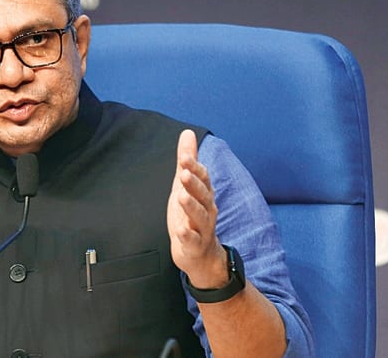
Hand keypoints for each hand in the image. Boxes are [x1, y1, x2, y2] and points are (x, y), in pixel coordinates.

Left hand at [167, 130, 226, 288]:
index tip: (185, 157)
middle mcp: (207, 210)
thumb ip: (187, 161)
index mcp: (204, 194)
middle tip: (183, 172)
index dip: (195, 168)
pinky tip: (180, 229)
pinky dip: (187, 235)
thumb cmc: (192, 215)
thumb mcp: (186, 186)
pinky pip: (193, 240)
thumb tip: (187, 133)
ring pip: (199, 216)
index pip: (203, 178)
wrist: (201, 254)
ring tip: (181, 196)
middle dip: (194, 184)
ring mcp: (202, 229)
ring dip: (191, 206)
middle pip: (203, 195)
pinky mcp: (195, 245)